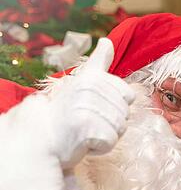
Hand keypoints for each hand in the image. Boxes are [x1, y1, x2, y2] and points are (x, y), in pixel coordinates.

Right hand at [50, 38, 134, 168]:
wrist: (41, 137)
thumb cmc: (66, 111)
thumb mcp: (82, 82)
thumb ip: (98, 63)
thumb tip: (107, 42)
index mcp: (91, 77)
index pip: (129, 95)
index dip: (117, 105)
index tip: (95, 106)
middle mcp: (89, 88)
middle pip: (126, 114)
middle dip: (111, 123)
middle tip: (87, 122)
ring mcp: (87, 107)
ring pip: (121, 128)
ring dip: (106, 135)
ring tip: (85, 131)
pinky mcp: (87, 128)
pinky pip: (111, 142)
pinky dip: (100, 147)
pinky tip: (84, 142)